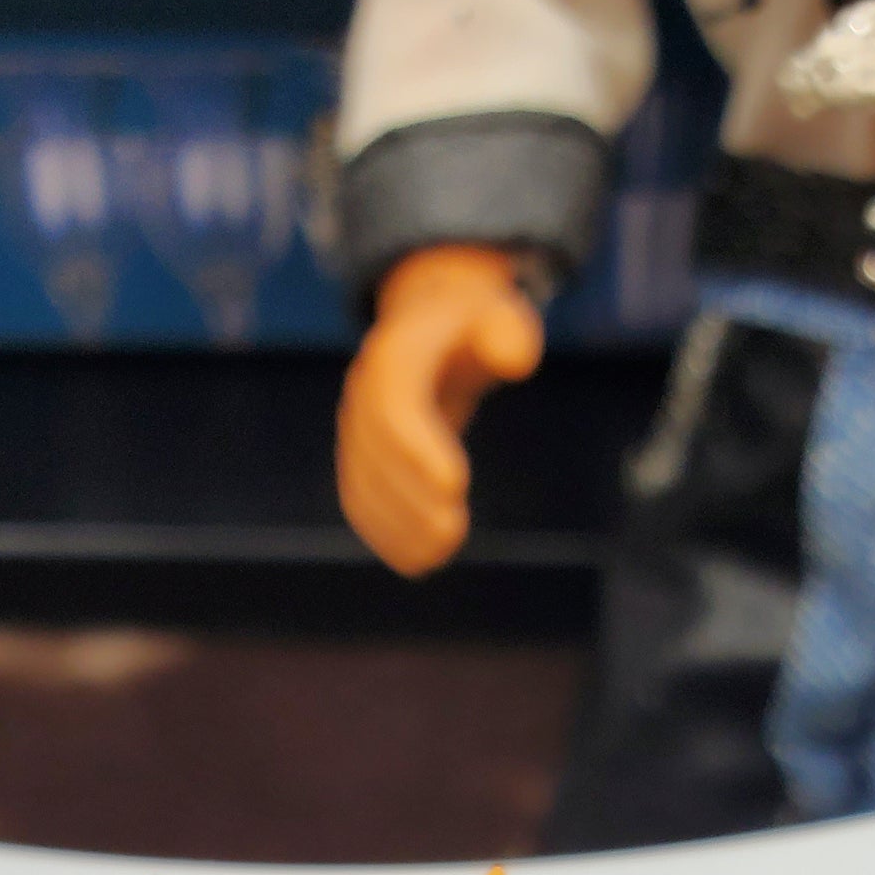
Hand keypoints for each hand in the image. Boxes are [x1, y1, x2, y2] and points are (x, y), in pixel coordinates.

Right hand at [337, 245, 544, 576]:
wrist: (428, 325)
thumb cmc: (472, 326)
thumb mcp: (498, 313)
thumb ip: (510, 331)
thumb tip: (518, 360)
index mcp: (394, 355)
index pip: (395, 406)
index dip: (418, 448)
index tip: (457, 486)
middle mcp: (363, 394)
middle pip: (376, 455)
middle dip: (410, 499)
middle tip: (452, 535)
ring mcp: (355, 430)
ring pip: (362, 486)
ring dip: (396, 527)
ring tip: (439, 556)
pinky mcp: (360, 461)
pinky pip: (362, 503)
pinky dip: (386, 535)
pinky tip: (421, 562)